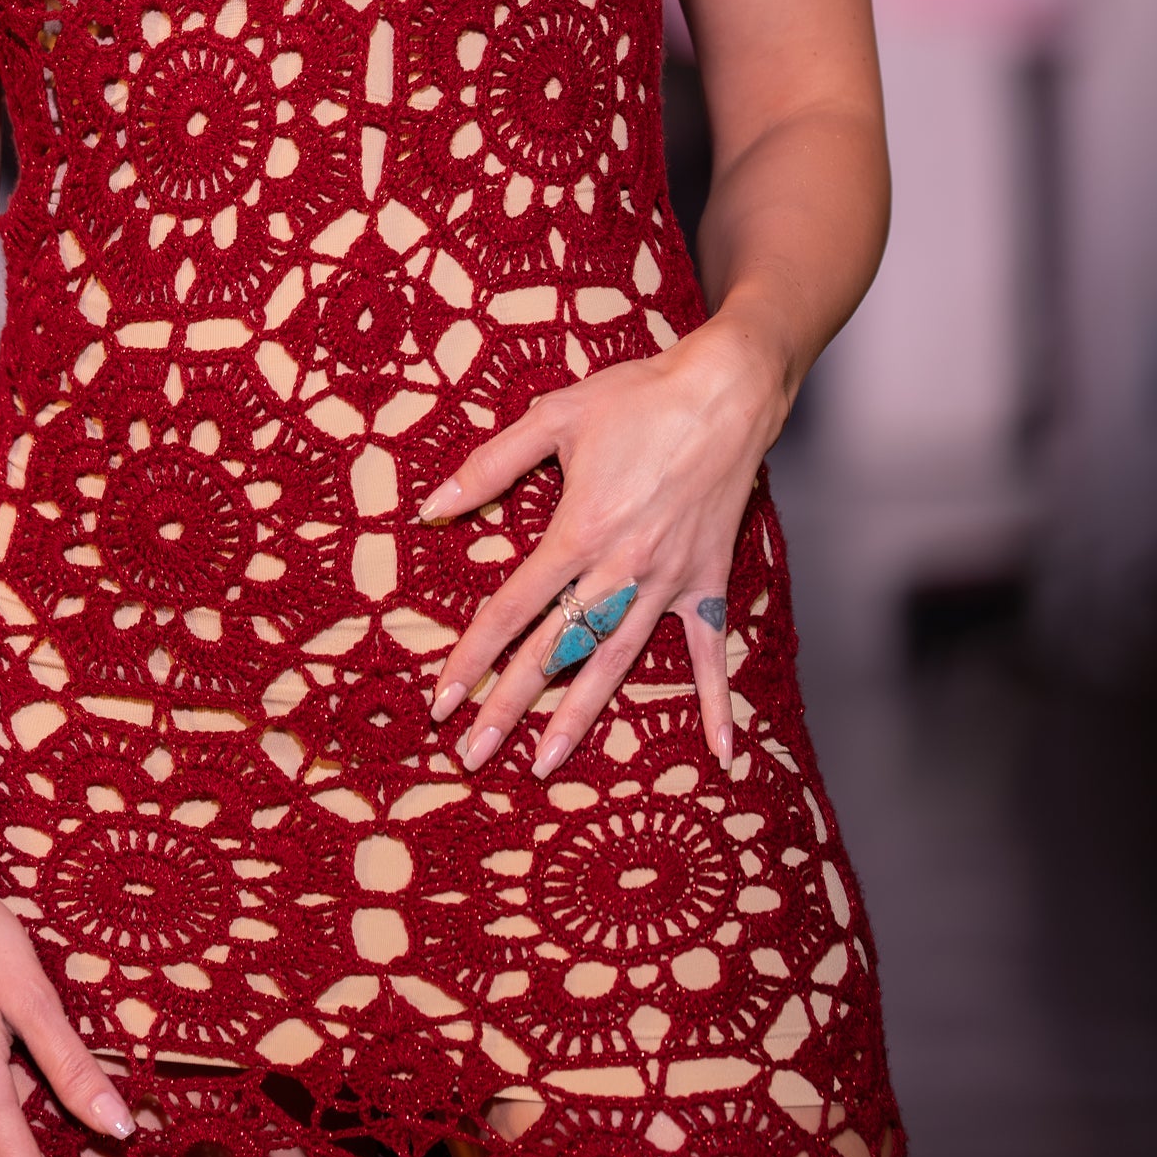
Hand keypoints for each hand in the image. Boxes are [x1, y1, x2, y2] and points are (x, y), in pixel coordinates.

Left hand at [418, 318, 787, 780]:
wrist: (724, 392)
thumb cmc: (637, 399)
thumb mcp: (553, 419)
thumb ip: (489, 467)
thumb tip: (431, 508)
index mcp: (578, 532)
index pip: (511, 610)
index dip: (471, 658)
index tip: (442, 700)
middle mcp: (621, 569)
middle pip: (555, 650)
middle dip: (510, 705)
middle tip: (473, 754)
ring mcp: (667, 582)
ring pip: (615, 662)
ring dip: (580, 717)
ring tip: (545, 763)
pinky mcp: (706, 582)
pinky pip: (711, 652)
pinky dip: (716, 703)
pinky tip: (721, 754)